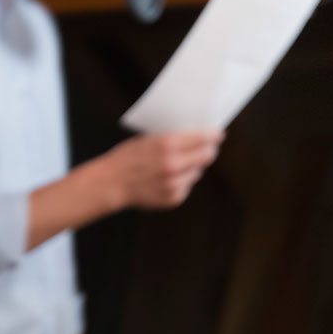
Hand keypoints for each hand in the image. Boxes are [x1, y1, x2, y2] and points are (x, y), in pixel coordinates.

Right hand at [106, 130, 223, 210]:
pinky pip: (187, 186)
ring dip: (192, 168)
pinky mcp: (174, 198)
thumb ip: (173, 139)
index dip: (213, 136)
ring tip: (176, 165)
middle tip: (208, 149)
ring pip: (197, 173)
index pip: (202, 139)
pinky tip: (167, 179)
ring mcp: (175, 184)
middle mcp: (174, 165)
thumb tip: (198, 138)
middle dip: (208, 152)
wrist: (113, 183)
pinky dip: (182, 182)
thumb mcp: (149, 139)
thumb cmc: (129, 157)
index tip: (219, 135)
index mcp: (167, 145)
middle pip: (206, 157)